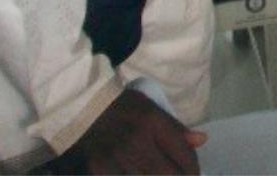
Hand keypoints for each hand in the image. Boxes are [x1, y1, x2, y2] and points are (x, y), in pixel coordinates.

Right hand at [55, 89, 206, 173]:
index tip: (193, 174)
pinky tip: (135, 175)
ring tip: (157, 175)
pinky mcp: (97, 173)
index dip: (194, 170)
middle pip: (170, 175)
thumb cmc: (117, 107)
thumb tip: (201, 140)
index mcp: (152, 123)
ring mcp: (116, 161)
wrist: (75, 110)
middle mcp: (137, 144)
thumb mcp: (150, 108)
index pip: (184, 155)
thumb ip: (175, 128)